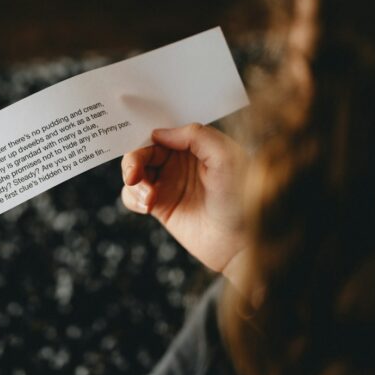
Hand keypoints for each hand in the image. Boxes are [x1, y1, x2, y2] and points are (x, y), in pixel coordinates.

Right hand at [121, 123, 247, 274]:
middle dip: (133, 161)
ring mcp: (168, 184)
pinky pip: (132, 196)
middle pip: (142, 151)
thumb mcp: (226, 156)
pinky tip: (147, 206)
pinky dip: (132, 198)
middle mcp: (179, 161)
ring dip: (133, 183)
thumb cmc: (241, 197)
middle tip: (133, 176)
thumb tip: (158, 134)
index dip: (145, 135)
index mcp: (195, 145)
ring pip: (133, 172)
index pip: (161, 132)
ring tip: (149, 198)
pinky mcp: (159, 206)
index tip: (141, 147)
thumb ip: (196, 135)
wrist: (239, 242)